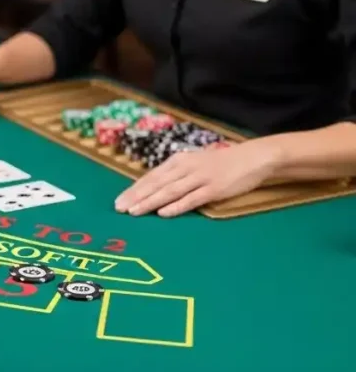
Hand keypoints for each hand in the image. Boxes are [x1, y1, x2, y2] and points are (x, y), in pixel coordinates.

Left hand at [114, 140, 277, 217]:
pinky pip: (191, 199)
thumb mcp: (194, 163)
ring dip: (150, 202)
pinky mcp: (214, 189)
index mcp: (179, 160)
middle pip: (156, 184)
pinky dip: (176, 206)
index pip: (151, 176)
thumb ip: (176, 174)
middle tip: (119, 209)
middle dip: (136, 197)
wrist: (252, 158)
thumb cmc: (221, 163)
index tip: (119, 201)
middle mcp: (186, 167)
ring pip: (169, 192)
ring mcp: (200, 178)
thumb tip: (154, 188)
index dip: (134, 189)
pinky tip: (163, 213)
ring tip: (134, 212)